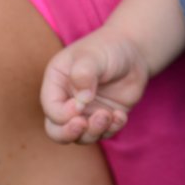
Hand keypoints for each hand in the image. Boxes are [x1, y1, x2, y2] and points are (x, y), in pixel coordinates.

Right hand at [40, 27, 149, 143]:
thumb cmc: (107, 48)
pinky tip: (120, 115)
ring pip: (81, 136)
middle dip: (69, 133)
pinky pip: (104, 134)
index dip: (62, 114)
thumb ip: (83, 74)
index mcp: (56, 83)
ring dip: (94, 131)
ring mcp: (86, 111)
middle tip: (83, 124)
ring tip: (108, 115)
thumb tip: (82, 100)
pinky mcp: (104, 117)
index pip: (51, 108)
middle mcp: (67, 100)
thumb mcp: (93, 56)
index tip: (79, 105)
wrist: (133, 51)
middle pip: (57, 130)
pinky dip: (111, 129)